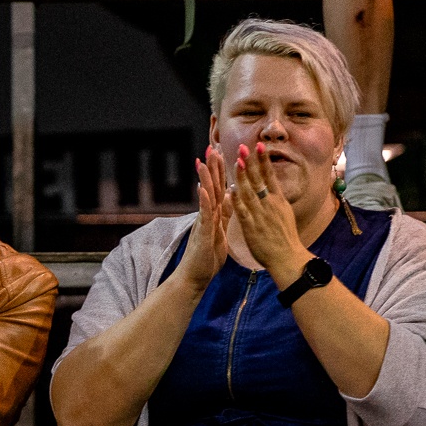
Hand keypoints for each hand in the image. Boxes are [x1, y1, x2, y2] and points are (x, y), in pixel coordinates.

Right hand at [171, 148, 230, 297]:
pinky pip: (204, 216)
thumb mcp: (220, 231)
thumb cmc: (207, 257)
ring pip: (205, 197)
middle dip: (211, 168)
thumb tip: (230, 197)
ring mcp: (203, 223)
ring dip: (204, 179)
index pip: (218, 188)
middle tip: (211, 147)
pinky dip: (203, 201)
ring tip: (203, 161)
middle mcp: (206, 216)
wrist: (195, 277)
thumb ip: (223, 214)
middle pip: (210, 187)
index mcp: (213, 215)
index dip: (220, 171)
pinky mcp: (202, 234)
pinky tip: (202, 189)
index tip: (222, 153)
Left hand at [228, 143, 310, 286]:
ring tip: (237, 161)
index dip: (263, 161)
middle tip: (244, 146)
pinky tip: (230, 188)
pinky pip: (243, 211)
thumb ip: (276, 203)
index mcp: (279, 201)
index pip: (270, 176)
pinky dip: (237, 199)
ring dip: (243, 176)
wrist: (288, 259)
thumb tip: (273, 191)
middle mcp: (270, 205)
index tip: (258, 146)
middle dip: (251, 162)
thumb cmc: (286, 240)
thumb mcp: (285, 215)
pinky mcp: (252, 227)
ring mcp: (261, 215)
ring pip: (250, 192)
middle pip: (259, 180)